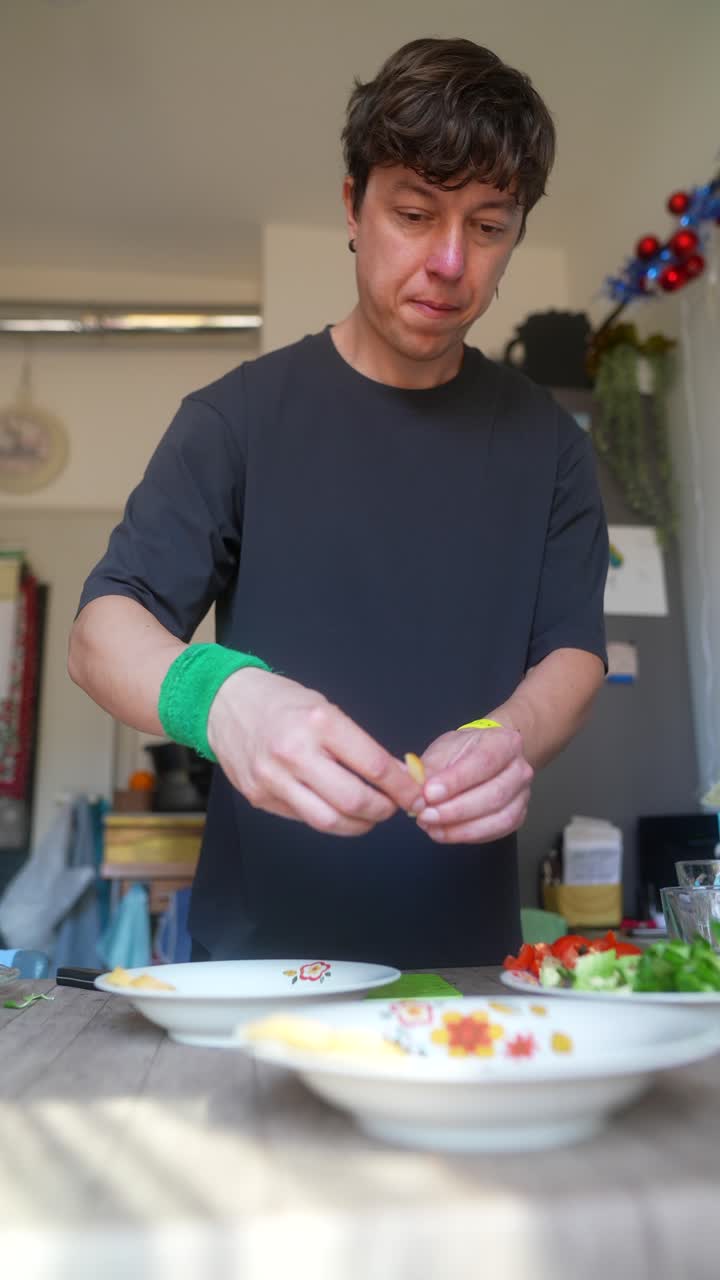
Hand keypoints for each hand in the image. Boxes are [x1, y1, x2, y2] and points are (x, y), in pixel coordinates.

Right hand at [206, 667, 421, 835]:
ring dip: (359, 825)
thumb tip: (395, 775)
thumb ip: (357, 744)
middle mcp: (295, 753)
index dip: (402, 788)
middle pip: (354, 802)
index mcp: (320, 723)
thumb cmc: (281, 702)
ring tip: (369, 815)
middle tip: (394, 808)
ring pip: (329, 822)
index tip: (415, 794)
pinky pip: (304, 819)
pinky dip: (329, 818)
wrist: (223, 703)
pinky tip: (336, 809)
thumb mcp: (325, 708)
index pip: (374, 767)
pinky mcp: (260, 798)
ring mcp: (274, 779)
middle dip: (383, 811)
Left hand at [414, 726, 532, 843]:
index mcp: (505, 742)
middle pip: (494, 794)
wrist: (485, 754)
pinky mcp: (517, 817)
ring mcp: (522, 795)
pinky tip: (444, 832)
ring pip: (498, 818)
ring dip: (461, 828)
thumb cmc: (464, 750)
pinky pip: (495, 832)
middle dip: (456, 809)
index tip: (429, 793)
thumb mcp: (444, 749)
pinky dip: (467, 836)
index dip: (456, 781)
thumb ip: (430, 769)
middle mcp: (520, 769)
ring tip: (431, 827)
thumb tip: (416, 794)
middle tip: (425, 815)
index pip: (483, 762)